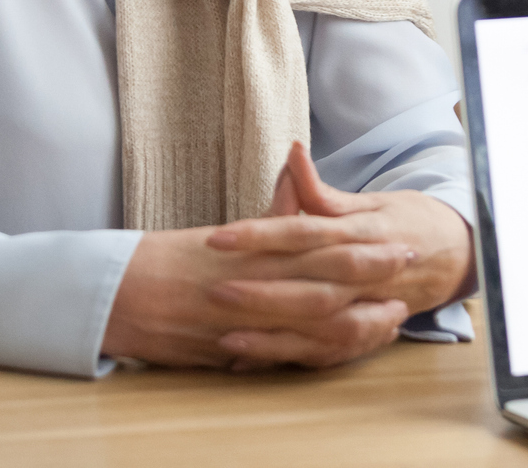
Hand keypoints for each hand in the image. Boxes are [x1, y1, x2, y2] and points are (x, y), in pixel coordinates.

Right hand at [101, 214, 411, 369]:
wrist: (117, 293)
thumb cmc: (171, 259)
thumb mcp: (229, 233)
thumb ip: (273, 211)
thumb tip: (298, 173)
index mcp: (255, 249)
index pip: (321, 243)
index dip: (364, 245)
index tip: (399, 240)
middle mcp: (255, 280)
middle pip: (326, 280)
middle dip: (372, 276)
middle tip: (411, 269)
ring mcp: (246, 317)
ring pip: (313, 322)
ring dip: (359, 320)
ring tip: (394, 315)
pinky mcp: (232, 349)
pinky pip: (285, 354)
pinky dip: (320, 353)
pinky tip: (347, 350)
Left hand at [202, 143, 474, 367]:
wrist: (460, 256)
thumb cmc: (409, 222)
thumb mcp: (372, 200)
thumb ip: (324, 189)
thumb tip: (292, 152)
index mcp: (363, 234)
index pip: (306, 233)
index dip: (263, 235)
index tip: (220, 238)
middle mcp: (365, 275)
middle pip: (310, 286)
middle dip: (261, 291)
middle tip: (214, 288)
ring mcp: (367, 308)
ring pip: (319, 326)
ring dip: (272, 333)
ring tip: (224, 333)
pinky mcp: (363, 333)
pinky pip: (325, 351)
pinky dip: (289, 357)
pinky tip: (248, 358)